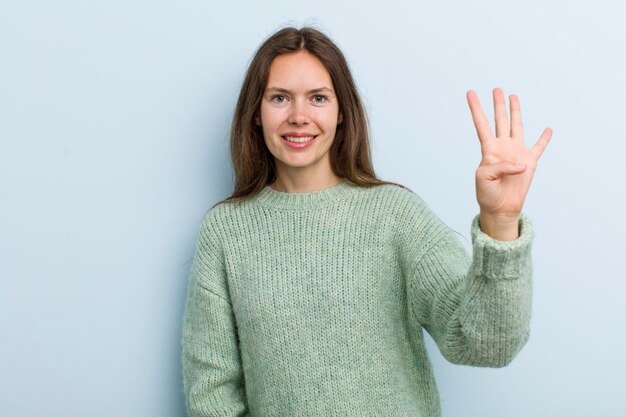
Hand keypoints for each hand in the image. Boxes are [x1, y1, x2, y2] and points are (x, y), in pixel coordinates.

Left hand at [467, 88, 551, 223]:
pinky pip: (539, 148)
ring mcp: (517, 153)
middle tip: (497, 89)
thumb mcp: (485, 178)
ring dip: (516, 112)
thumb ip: (500, 166)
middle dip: (498, 105)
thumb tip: (521, 163)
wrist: (500, 208)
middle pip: (500, 120)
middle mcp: (503, 147)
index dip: (476, 108)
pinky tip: (548, 129)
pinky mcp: (530, 162)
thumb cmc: (487, 194)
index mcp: (488, 149)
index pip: (481, 124)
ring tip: (513, 96)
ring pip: (517, 126)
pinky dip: (544, 139)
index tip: (470, 93)